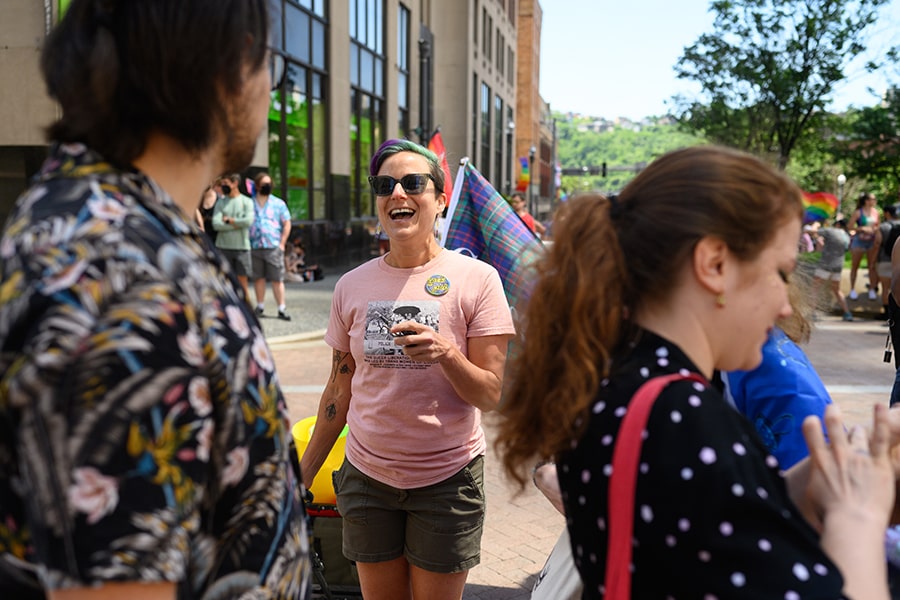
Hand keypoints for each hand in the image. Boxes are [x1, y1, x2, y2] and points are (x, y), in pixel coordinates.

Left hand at [390, 321, 452, 362]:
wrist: (445, 349)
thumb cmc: (432, 338)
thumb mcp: (426, 330)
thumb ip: (415, 329)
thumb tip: (398, 331)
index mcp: (425, 329)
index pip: (410, 325)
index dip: (399, 327)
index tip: (392, 330)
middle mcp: (427, 338)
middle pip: (408, 340)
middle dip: (398, 341)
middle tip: (396, 341)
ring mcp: (427, 348)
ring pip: (408, 350)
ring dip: (405, 350)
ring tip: (407, 348)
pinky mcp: (427, 357)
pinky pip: (413, 357)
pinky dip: (411, 355)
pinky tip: (414, 353)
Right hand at [802, 404, 893, 531]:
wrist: (853, 521)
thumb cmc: (830, 515)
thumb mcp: (812, 497)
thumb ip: (813, 482)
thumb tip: (808, 482)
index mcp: (820, 462)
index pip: (811, 433)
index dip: (811, 425)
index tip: (812, 421)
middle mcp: (838, 454)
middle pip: (833, 426)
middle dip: (832, 415)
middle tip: (832, 409)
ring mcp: (859, 457)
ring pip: (857, 433)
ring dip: (857, 429)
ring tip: (858, 427)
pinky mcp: (879, 463)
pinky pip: (880, 437)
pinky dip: (881, 419)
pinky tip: (880, 405)